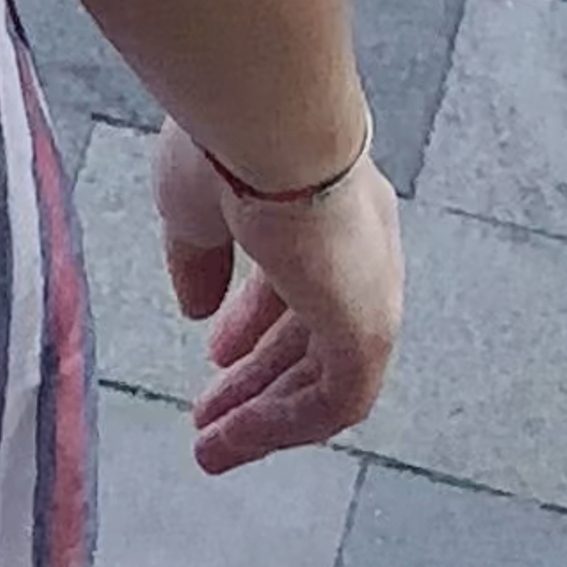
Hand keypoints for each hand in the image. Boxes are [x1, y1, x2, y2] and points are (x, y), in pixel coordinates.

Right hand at [152, 115, 401, 473]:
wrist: (266, 118)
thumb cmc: (226, 142)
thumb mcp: (196, 206)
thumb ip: (200, 260)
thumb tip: (197, 309)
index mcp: (323, 204)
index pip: (298, 277)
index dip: (255, 320)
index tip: (216, 351)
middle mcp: (359, 248)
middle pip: (311, 332)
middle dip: (258, 380)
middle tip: (210, 417)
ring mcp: (370, 289)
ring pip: (324, 375)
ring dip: (266, 417)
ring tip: (211, 448)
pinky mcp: (370, 328)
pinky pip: (334, 400)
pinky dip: (283, 425)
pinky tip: (236, 437)